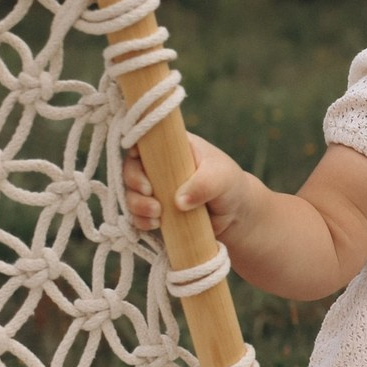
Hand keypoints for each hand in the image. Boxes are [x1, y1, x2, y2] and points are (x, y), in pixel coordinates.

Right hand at [123, 133, 250, 237]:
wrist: (235, 214)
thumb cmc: (229, 185)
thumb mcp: (222, 179)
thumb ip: (204, 185)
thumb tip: (179, 202)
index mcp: (172, 147)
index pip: (144, 141)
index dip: (135, 150)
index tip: (142, 165)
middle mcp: (158, 166)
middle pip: (131, 169)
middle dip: (134, 183)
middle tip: (150, 194)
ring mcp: (155, 190)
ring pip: (131, 194)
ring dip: (137, 205)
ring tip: (157, 215)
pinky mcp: (155, 211)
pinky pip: (137, 216)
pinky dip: (140, 221)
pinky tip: (154, 225)